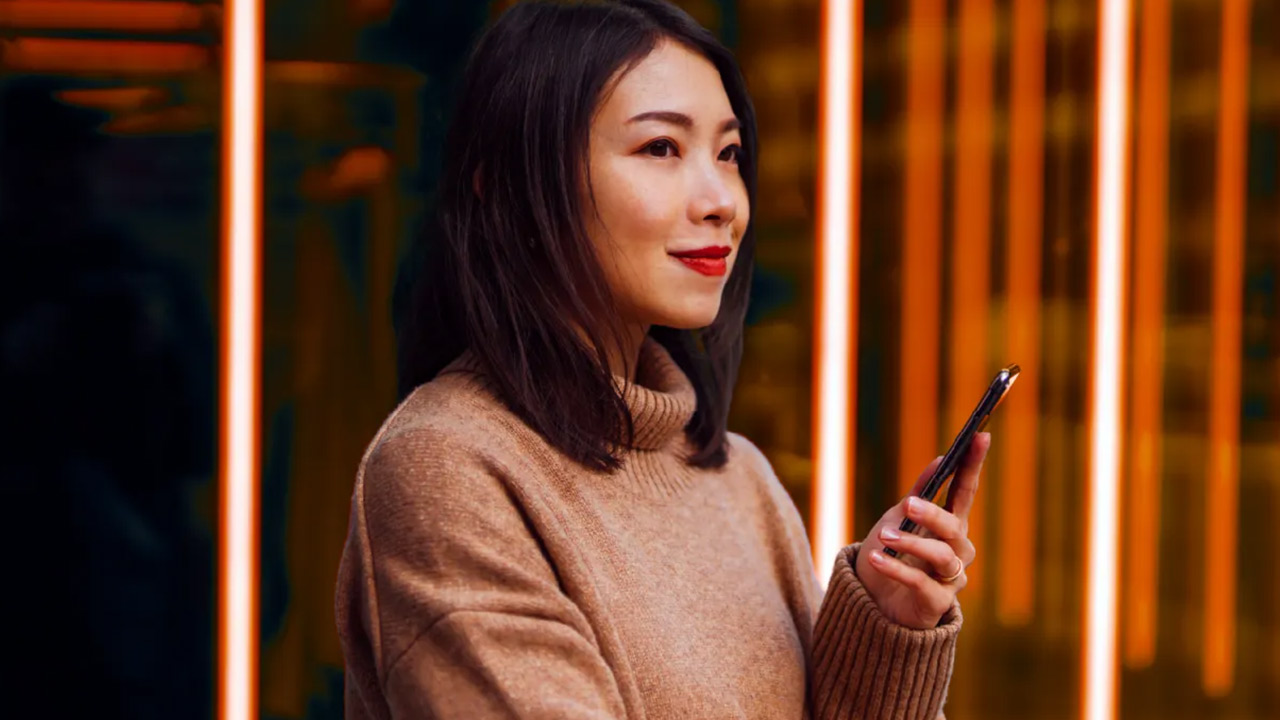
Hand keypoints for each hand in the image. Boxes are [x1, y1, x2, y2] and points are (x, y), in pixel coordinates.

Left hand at [854, 433, 989, 628]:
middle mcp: (956, 551)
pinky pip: (921, 582)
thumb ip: (920, 493)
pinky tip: (877, 559)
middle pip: (954, 527)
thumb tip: (940, 459)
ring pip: (940, 555)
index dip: (973, 465)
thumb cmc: (887, 556)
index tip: (980, 436)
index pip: (965, 492)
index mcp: (948, 526)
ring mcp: (949, 578)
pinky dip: (897, 569)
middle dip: (933, 514)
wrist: (870, 604)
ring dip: (911, 543)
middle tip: (909, 504)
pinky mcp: (936, 603)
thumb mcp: (896, 519)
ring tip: (885, 536)